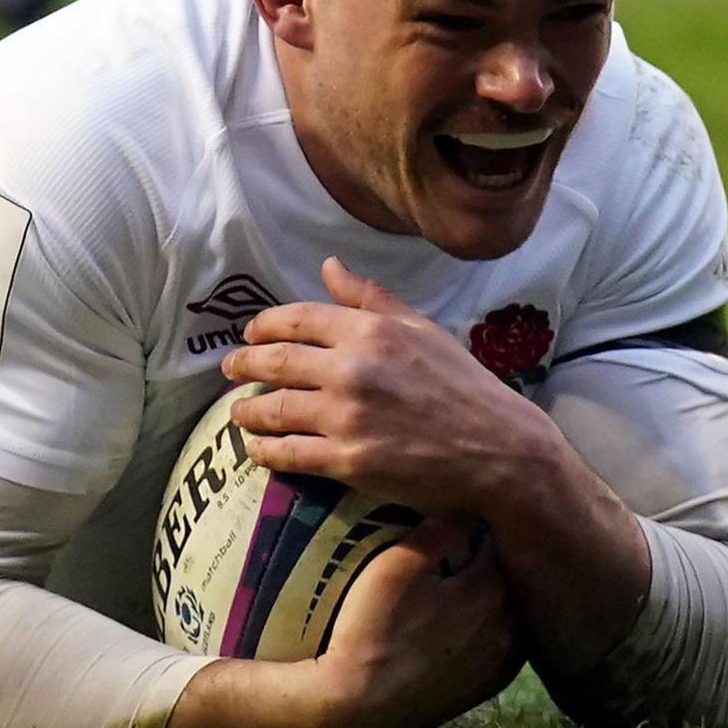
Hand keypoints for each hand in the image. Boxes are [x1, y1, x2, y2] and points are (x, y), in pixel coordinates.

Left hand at [220, 256, 558, 518]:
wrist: (498, 449)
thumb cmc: (462, 385)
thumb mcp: (421, 328)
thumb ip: (370, 297)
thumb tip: (328, 265)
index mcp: (370, 331)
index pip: (296, 319)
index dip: (263, 326)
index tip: (249, 333)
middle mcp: (352, 369)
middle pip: (275, 362)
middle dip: (243, 365)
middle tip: (229, 370)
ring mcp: (346, 417)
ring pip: (274, 409)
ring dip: (247, 411)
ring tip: (238, 414)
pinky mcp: (348, 461)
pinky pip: (289, 453)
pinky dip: (266, 452)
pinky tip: (258, 451)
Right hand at [312, 519, 522, 727]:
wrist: (359, 708)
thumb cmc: (369, 630)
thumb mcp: (394, 567)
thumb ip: (436, 531)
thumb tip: (468, 505)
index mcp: (490, 591)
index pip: (499, 538)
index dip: (480, 519)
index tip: (464, 506)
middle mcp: (509, 627)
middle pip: (510, 573)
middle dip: (491, 554)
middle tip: (462, 539)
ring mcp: (504, 661)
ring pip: (510, 606)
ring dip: (493, 589)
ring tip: (461, 576)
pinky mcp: (493, 685)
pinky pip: (503, 639)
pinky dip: (492, 622)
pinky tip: (464, 617)